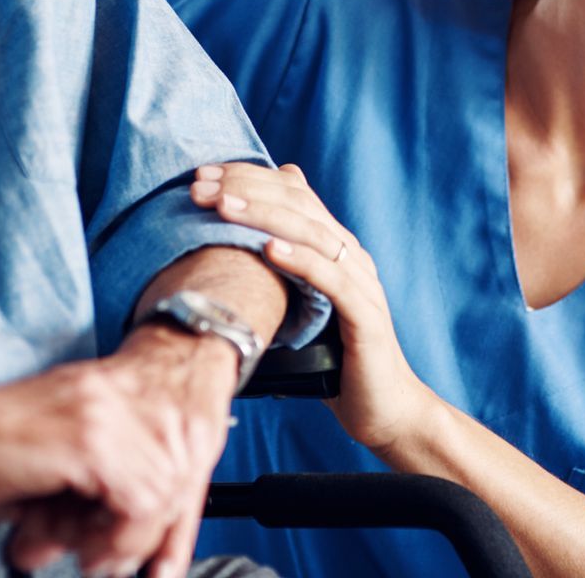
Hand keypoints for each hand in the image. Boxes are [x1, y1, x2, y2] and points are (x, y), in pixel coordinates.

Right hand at [5, 324, 239, 577]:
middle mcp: (109, 395)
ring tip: (91, 555)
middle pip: (177, 466)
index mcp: (101, 392)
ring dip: (131, 536)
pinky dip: (119, 539)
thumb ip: (89, 495)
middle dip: (149, 524)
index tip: (130, 543)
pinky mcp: (90, 442)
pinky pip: (141, 503)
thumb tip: (116, 542)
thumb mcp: (48, 473)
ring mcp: (103, 415)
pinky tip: (84, 550)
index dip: (160, 504)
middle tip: (105, 555)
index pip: (170, 445)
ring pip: (164, 488)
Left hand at [190, 163, 436, 455]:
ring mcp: (362, 282)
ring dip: (264, 215)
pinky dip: (299, 261)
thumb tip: (231, 250)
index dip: (248, 177)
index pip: (292, 193)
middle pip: (299, 204)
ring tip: (224, 205)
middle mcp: (351, 255)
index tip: (201, 175)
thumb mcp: (298, 307)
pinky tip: (268, 249)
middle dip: (246, 189)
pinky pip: (332, 280)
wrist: (384, 409)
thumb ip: (277, 274)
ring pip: (313, 234)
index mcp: (334, 247)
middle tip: (200, 186)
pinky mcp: (366, 315)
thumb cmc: (333, 360)